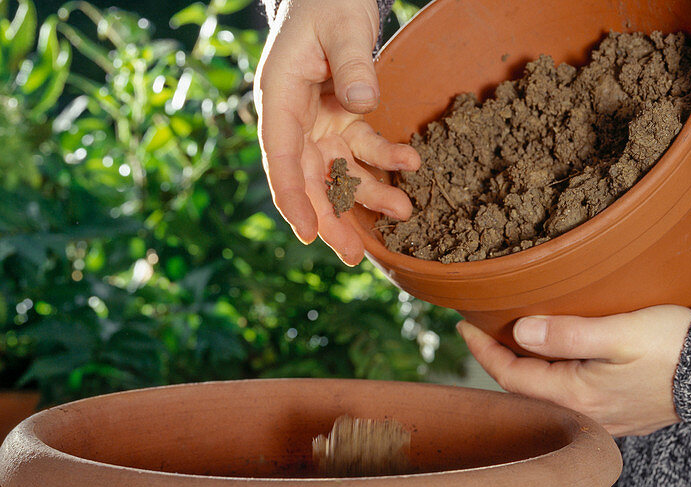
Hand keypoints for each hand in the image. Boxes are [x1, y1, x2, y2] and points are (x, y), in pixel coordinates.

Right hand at [254, 0, 420, 264]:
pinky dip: (386, 161)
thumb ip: (352, 62)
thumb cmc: (327, 1)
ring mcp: (319, 124)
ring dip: (369, 195)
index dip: (293, 199)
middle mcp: (295, 119)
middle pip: (309, 181)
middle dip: (332, 219)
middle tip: (355, 256)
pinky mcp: (343, 121)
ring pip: (339, 173)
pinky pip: (363, 151)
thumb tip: (363, 104)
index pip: (283, 158)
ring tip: (404, 210)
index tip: (308, 233)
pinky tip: (411, 164)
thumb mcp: (341, 26)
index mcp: (279, 98)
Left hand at [457, 306, 690, 436]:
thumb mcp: (621, 332)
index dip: (484, 352)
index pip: (511, 376)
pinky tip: (552, 362)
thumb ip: (568, 333)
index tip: (465, 326)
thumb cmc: (676, 348)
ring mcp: (601, 421)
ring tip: (509, 344)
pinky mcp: (618, 417)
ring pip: (546, 397)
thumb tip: (521, 331)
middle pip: (524, 391)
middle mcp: (584, 417)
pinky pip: (570, 400)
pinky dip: (551, 380)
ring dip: (525, 371)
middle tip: (481, 331)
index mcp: (576, 396)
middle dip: (499, 361)